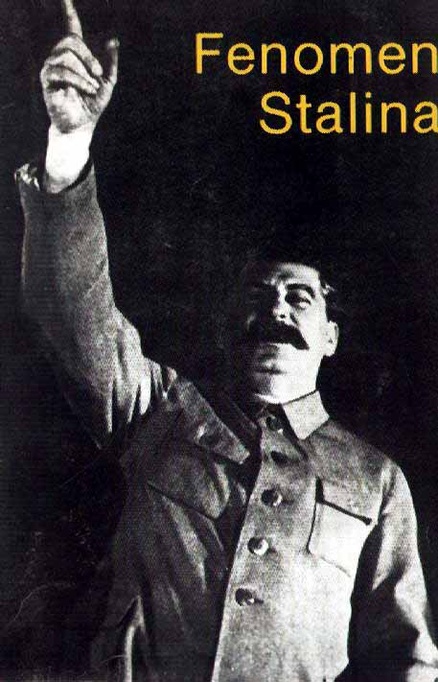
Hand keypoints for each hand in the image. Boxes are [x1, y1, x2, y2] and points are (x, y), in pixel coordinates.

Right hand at [40, 0, 117, 135]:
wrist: (82, 124)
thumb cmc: (93, 104)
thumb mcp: (108, 81)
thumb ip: (111, 62)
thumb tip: (113, 39)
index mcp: (76, 54)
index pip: (71, 27)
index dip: (69, 11)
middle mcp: (60, 56)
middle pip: (71, 41)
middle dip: (89, 56)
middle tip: (98, 73)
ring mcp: (51, 66)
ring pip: (67, 56)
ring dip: (85, 73)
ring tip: (92, 87)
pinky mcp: (46, 79)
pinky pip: (62, 70)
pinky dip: (78, 80)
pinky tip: (86, 89)